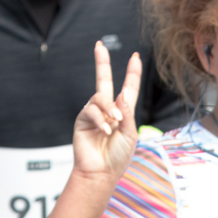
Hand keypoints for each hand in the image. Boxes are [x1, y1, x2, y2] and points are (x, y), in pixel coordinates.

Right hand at [72, 42, 142, 184]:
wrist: (101, 172)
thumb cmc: (118, 156)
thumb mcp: (130, 134)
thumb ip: (128, 114)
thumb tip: (122, 95)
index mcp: (123, 113)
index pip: (128, 88)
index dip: (132, 73)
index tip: (135, 56)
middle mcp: (107, 110)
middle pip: (104, 80)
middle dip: (101, 62)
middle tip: (99, 45)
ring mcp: (94, 113)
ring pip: (100, 97)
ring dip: (109, 109)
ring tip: (114, 124)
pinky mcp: (82, 120)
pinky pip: (91, 110)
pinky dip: (100, 119)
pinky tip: (105, 130)